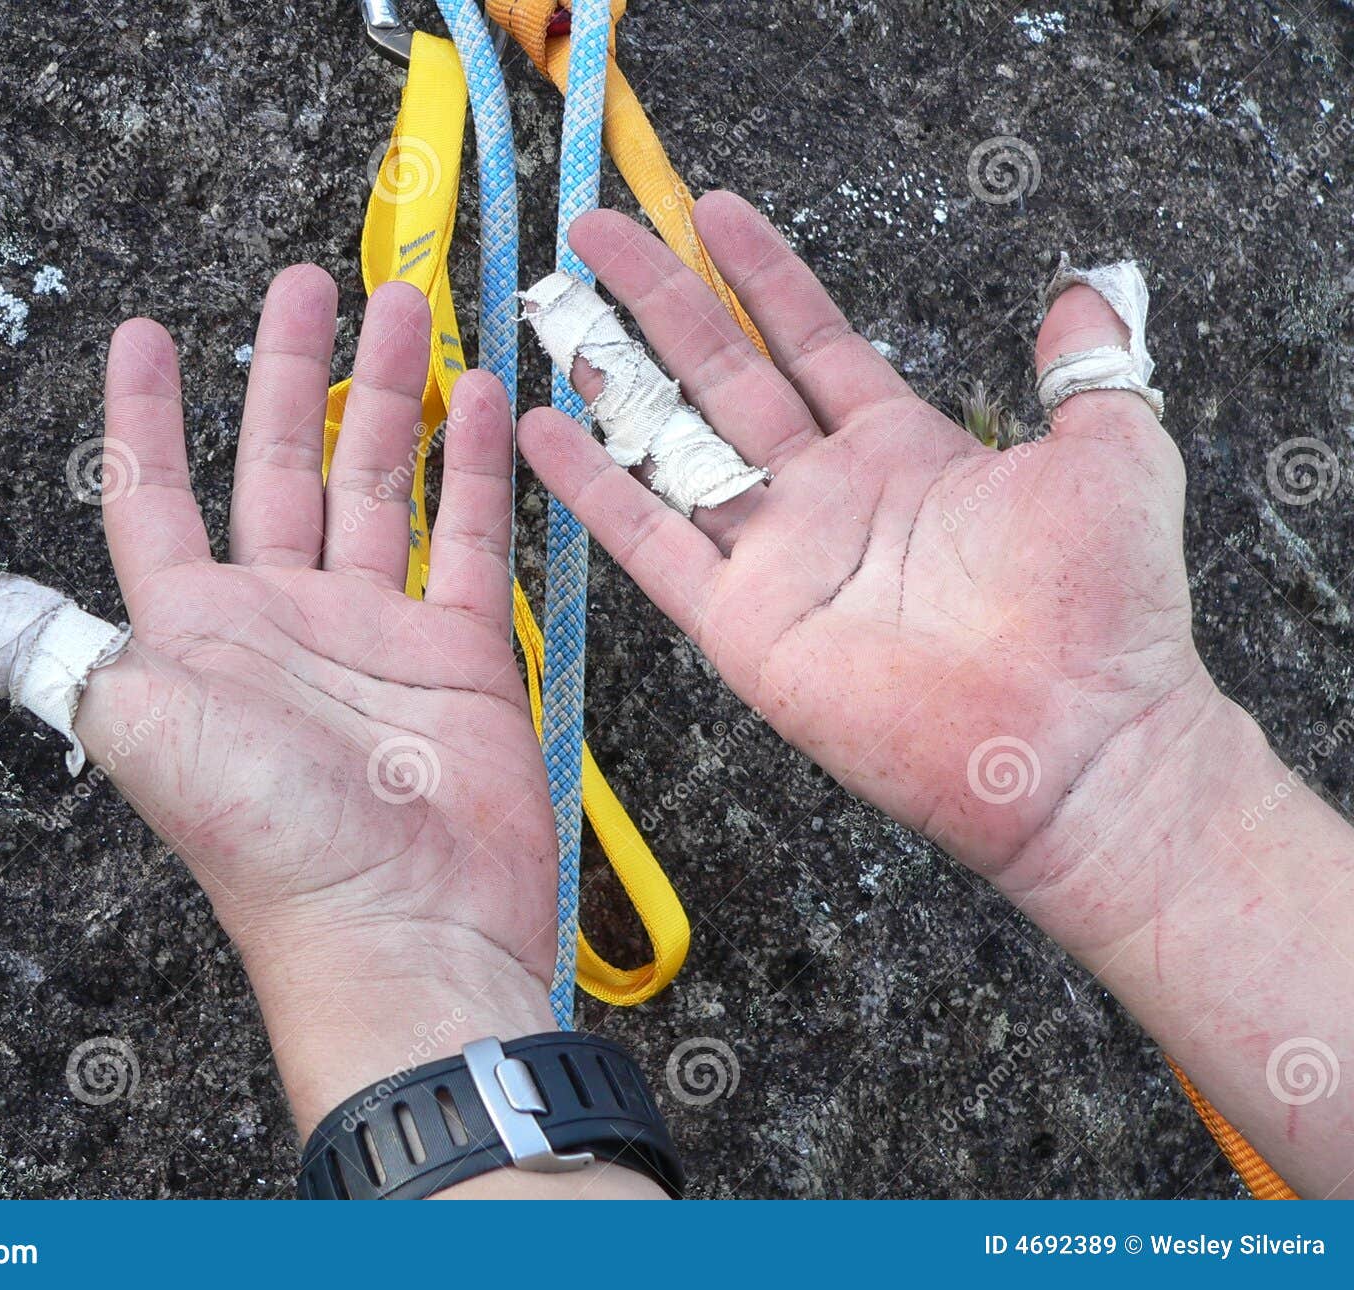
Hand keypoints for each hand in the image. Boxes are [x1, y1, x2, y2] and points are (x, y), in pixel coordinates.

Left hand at [0, 271, 560, 1127]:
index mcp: (195, 630)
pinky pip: (468, 539)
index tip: (145, 335)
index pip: (156, 498)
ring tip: (407, 310)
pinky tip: (481, 402)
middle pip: (282, 467)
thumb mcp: (130, 718)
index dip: (145, 417)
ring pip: (380, 485)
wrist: (401, 924)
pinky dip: (475, 469)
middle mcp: (282, 620)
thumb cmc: (265, 835)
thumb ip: (31, 639)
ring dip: (392, 397)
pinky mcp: (459, 654)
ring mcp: (374, 632)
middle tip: (309, 283)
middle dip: (291, 370)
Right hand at [518, 191, 1218, 912]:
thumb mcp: (1117, 452)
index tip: (706, 210)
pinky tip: (542, 432)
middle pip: (721, 373)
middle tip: (598, 228)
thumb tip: (1083, 290)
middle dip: (659, 296)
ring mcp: (779, 557)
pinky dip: (594, 488)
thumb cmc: (1106, 606)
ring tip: (553, 308)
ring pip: (673, 444)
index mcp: (900, 451)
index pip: (810, 340)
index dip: (759, 274)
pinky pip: (652, 544)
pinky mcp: (744, 624)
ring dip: (612, 375)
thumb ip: (1085, 368)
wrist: (1078, 739)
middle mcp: (826, 496)